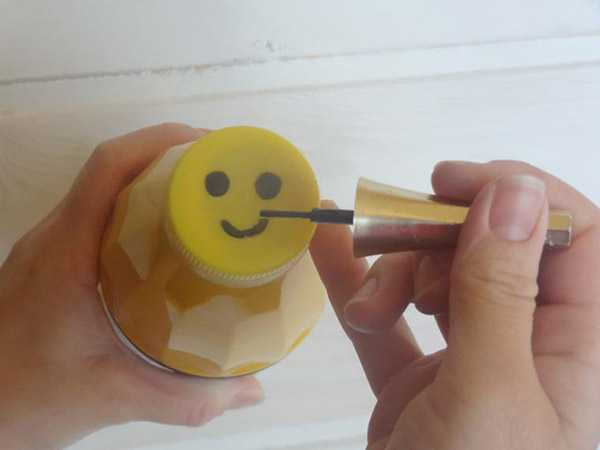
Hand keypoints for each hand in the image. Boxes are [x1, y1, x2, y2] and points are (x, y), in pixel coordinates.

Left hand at [0, 124, 262, 449]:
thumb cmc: (27, 397)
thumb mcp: (114, 397)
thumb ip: (186, 400)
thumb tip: (250, 391)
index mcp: (66, 252)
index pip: (108, 169)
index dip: (160, 143)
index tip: (211, 148)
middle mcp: (56, 236)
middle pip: (113, 169)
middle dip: (171, 157)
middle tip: (225, 175)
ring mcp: (53, 244)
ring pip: (106, 188)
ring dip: (156, 179)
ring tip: (209, 197)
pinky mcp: (56, 258)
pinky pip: (102, 212)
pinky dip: (141, 206)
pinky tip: (173, 236)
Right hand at [310, 161, 599, 449]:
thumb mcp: (492, 393)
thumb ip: (503, 292)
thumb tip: (512, 192)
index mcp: (582, 347)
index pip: (576, 238)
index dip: (520, 194)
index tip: (453, 182)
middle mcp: (534, 346)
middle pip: (496, 249)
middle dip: (441, 236)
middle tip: (393, 238)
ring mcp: (474, 360)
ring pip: (442, 278)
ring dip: (397, 271)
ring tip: (370, 303)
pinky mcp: (422, 379)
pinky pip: (393, 320)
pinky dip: (360, 286)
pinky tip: (328, 249)